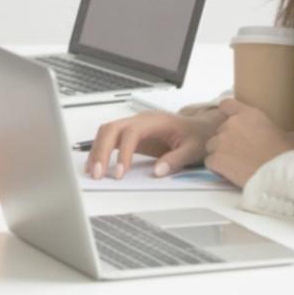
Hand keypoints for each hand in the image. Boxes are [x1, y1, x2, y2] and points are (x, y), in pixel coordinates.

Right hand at [84, 109, 225, 179]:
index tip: (120, 173)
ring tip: (92, 172)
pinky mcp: (131, 134)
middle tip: (97, 173)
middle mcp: (141, 120)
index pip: (131, 133)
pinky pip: (111, 138)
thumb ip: (176, 159)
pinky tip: (96, 164)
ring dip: (97, 150)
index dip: (123, 152)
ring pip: (107, 132)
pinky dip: (100, 150)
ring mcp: (134, 126)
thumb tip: (158, 171)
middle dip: (101, 150)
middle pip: (112, 129)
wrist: (201, 127)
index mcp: (156, 121)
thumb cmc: (197, 135)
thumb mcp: (194, 149)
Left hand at [203, 98, 293, 187]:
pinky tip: (228, 172)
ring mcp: (221, 142)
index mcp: (248, 115)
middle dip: (227, 138)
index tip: (232, 120)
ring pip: (212, 145)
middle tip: (239, 149)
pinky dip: (216, 167)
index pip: (226, 104)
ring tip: (233, 162)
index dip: (227, 112)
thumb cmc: (287, 155)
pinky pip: (210, 161)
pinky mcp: (216, 160)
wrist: (279, 178)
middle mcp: (231, 125)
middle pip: (220, 128)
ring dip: (219, 151)